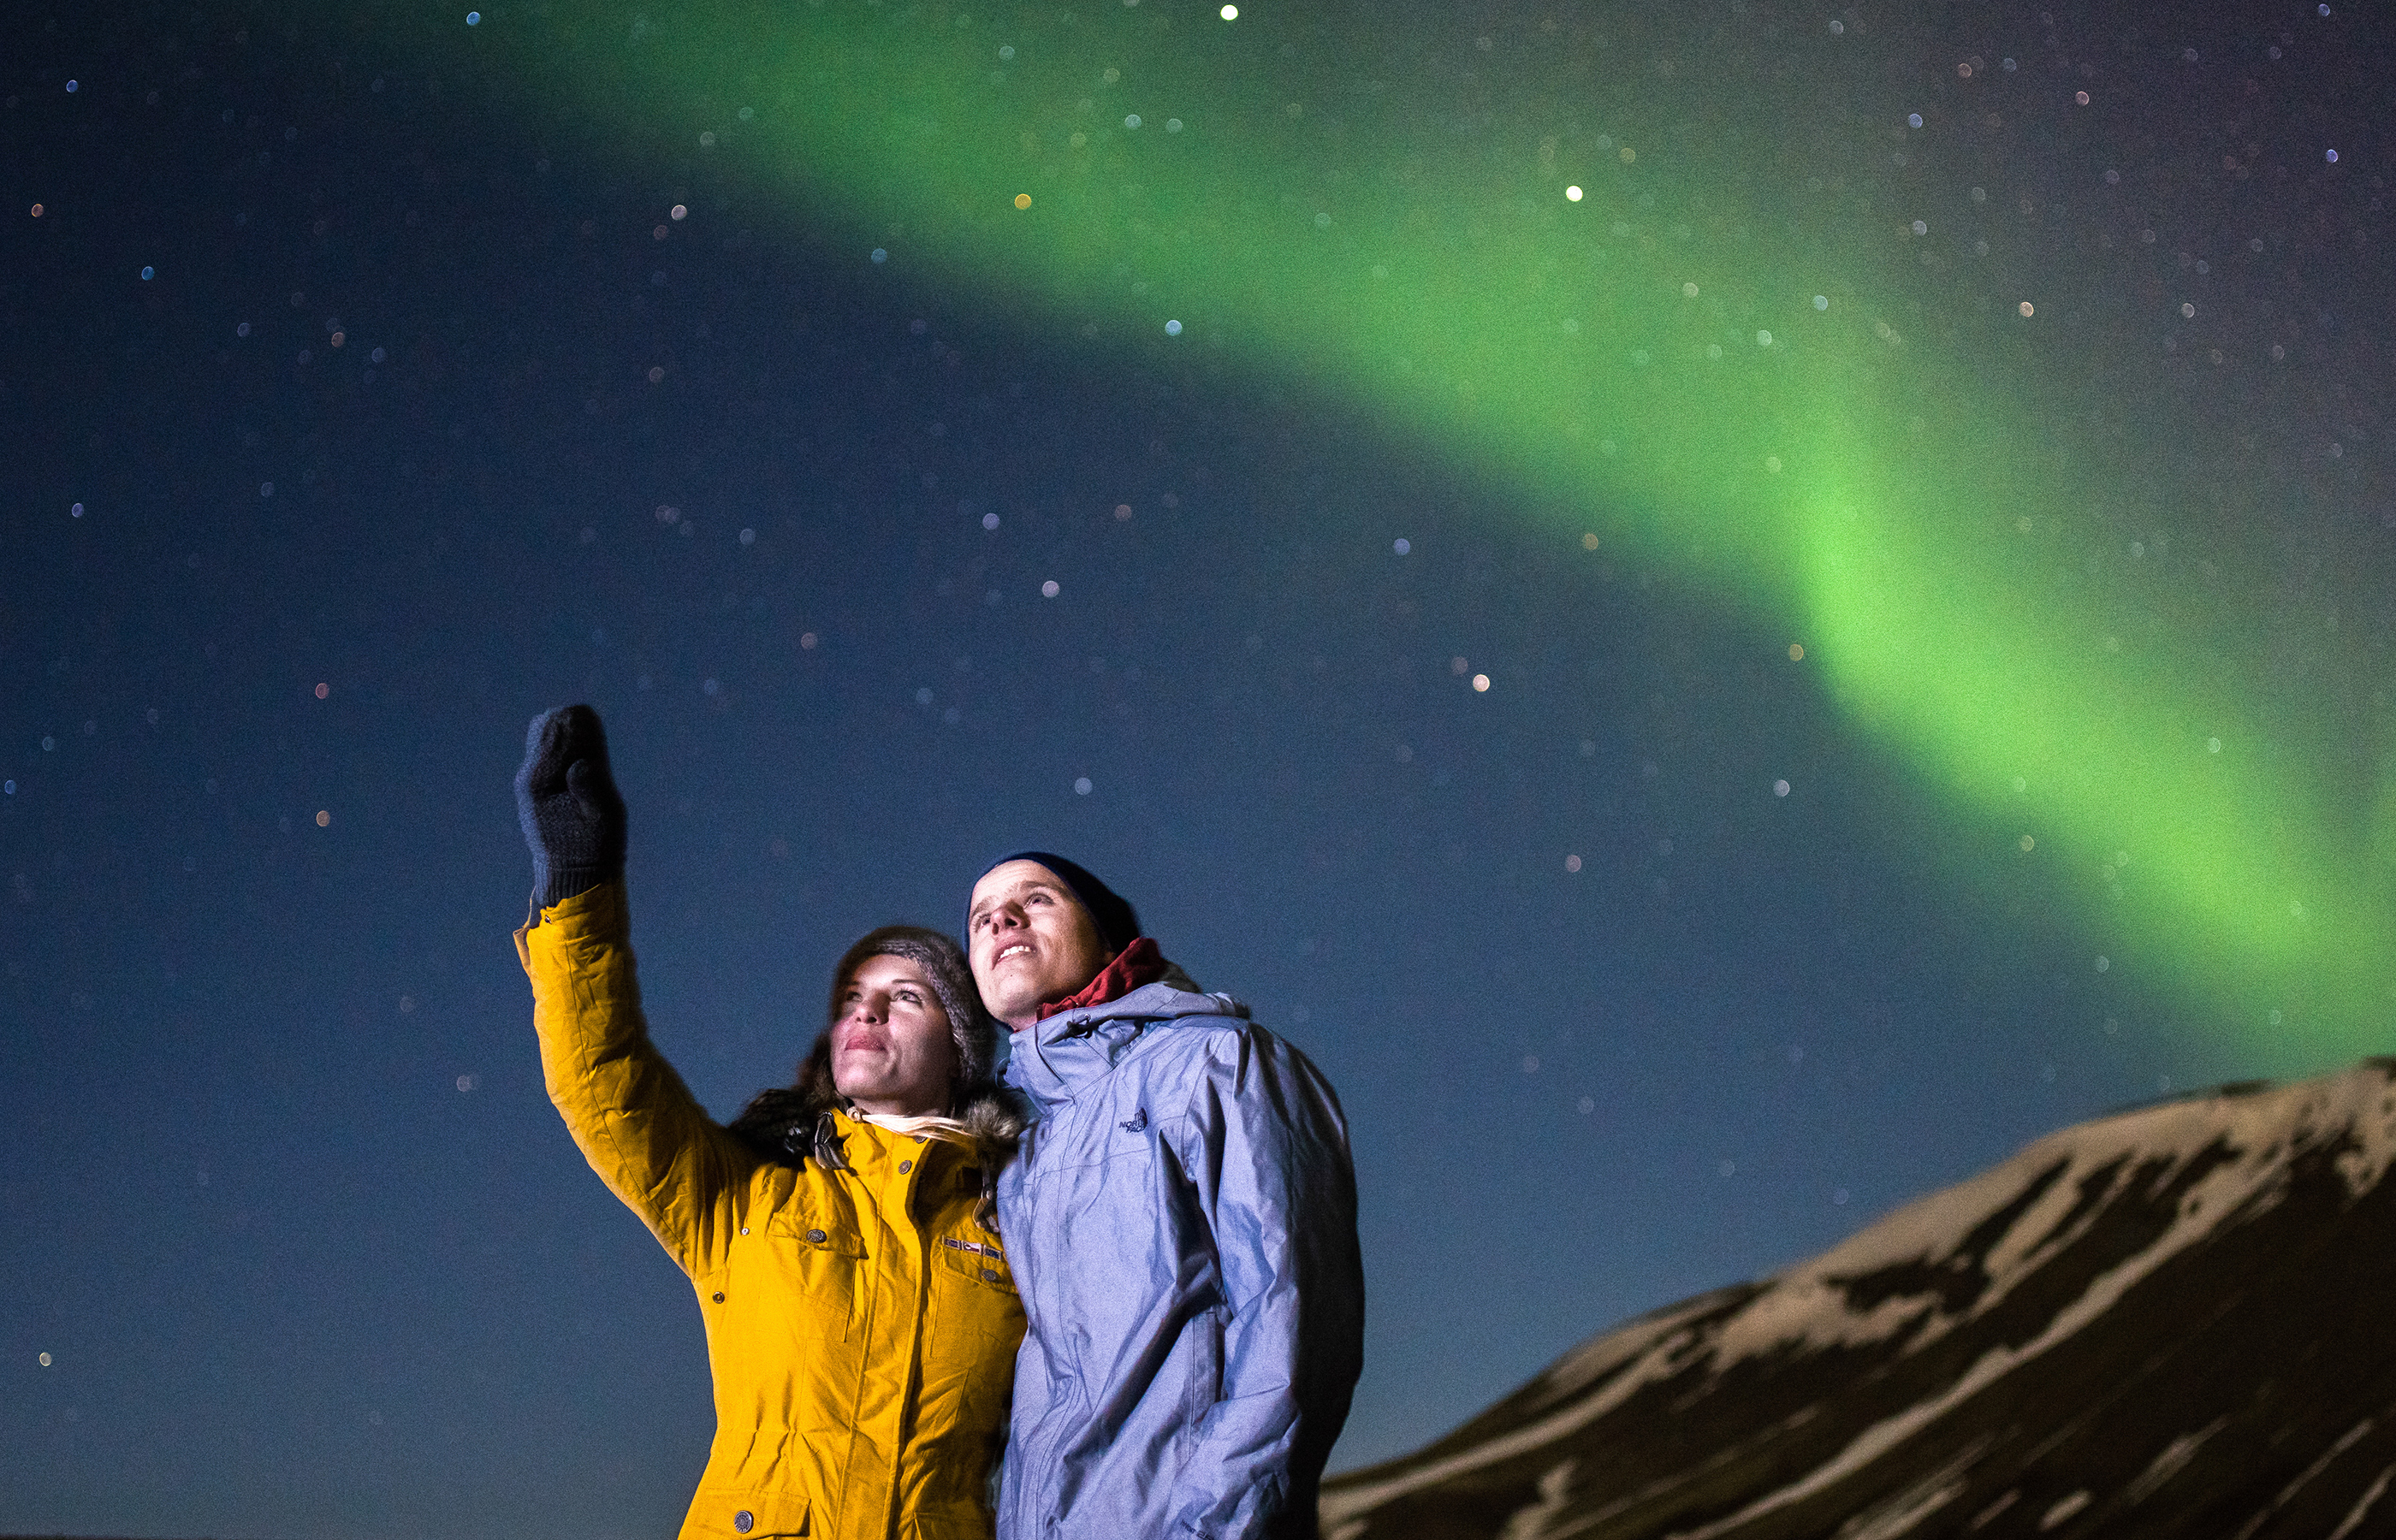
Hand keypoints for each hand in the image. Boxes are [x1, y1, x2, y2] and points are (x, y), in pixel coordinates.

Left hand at [515, 704, 627, 908]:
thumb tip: (581, 763)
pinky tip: (580, 765)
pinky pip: (545, 750)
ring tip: (590, 757)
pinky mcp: (533, 785)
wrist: (571, 874)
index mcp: (542, 781)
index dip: (582, 724)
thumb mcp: (603, 819)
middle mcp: (528, 776)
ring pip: (543, 733)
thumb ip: (592, 787)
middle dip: (575, 728)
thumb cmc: (592, 848)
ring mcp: (528, 780)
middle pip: (547, 724)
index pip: (556, 728)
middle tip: (595, 749)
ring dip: (570, 737)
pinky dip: (565, 748)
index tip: (598, 744)